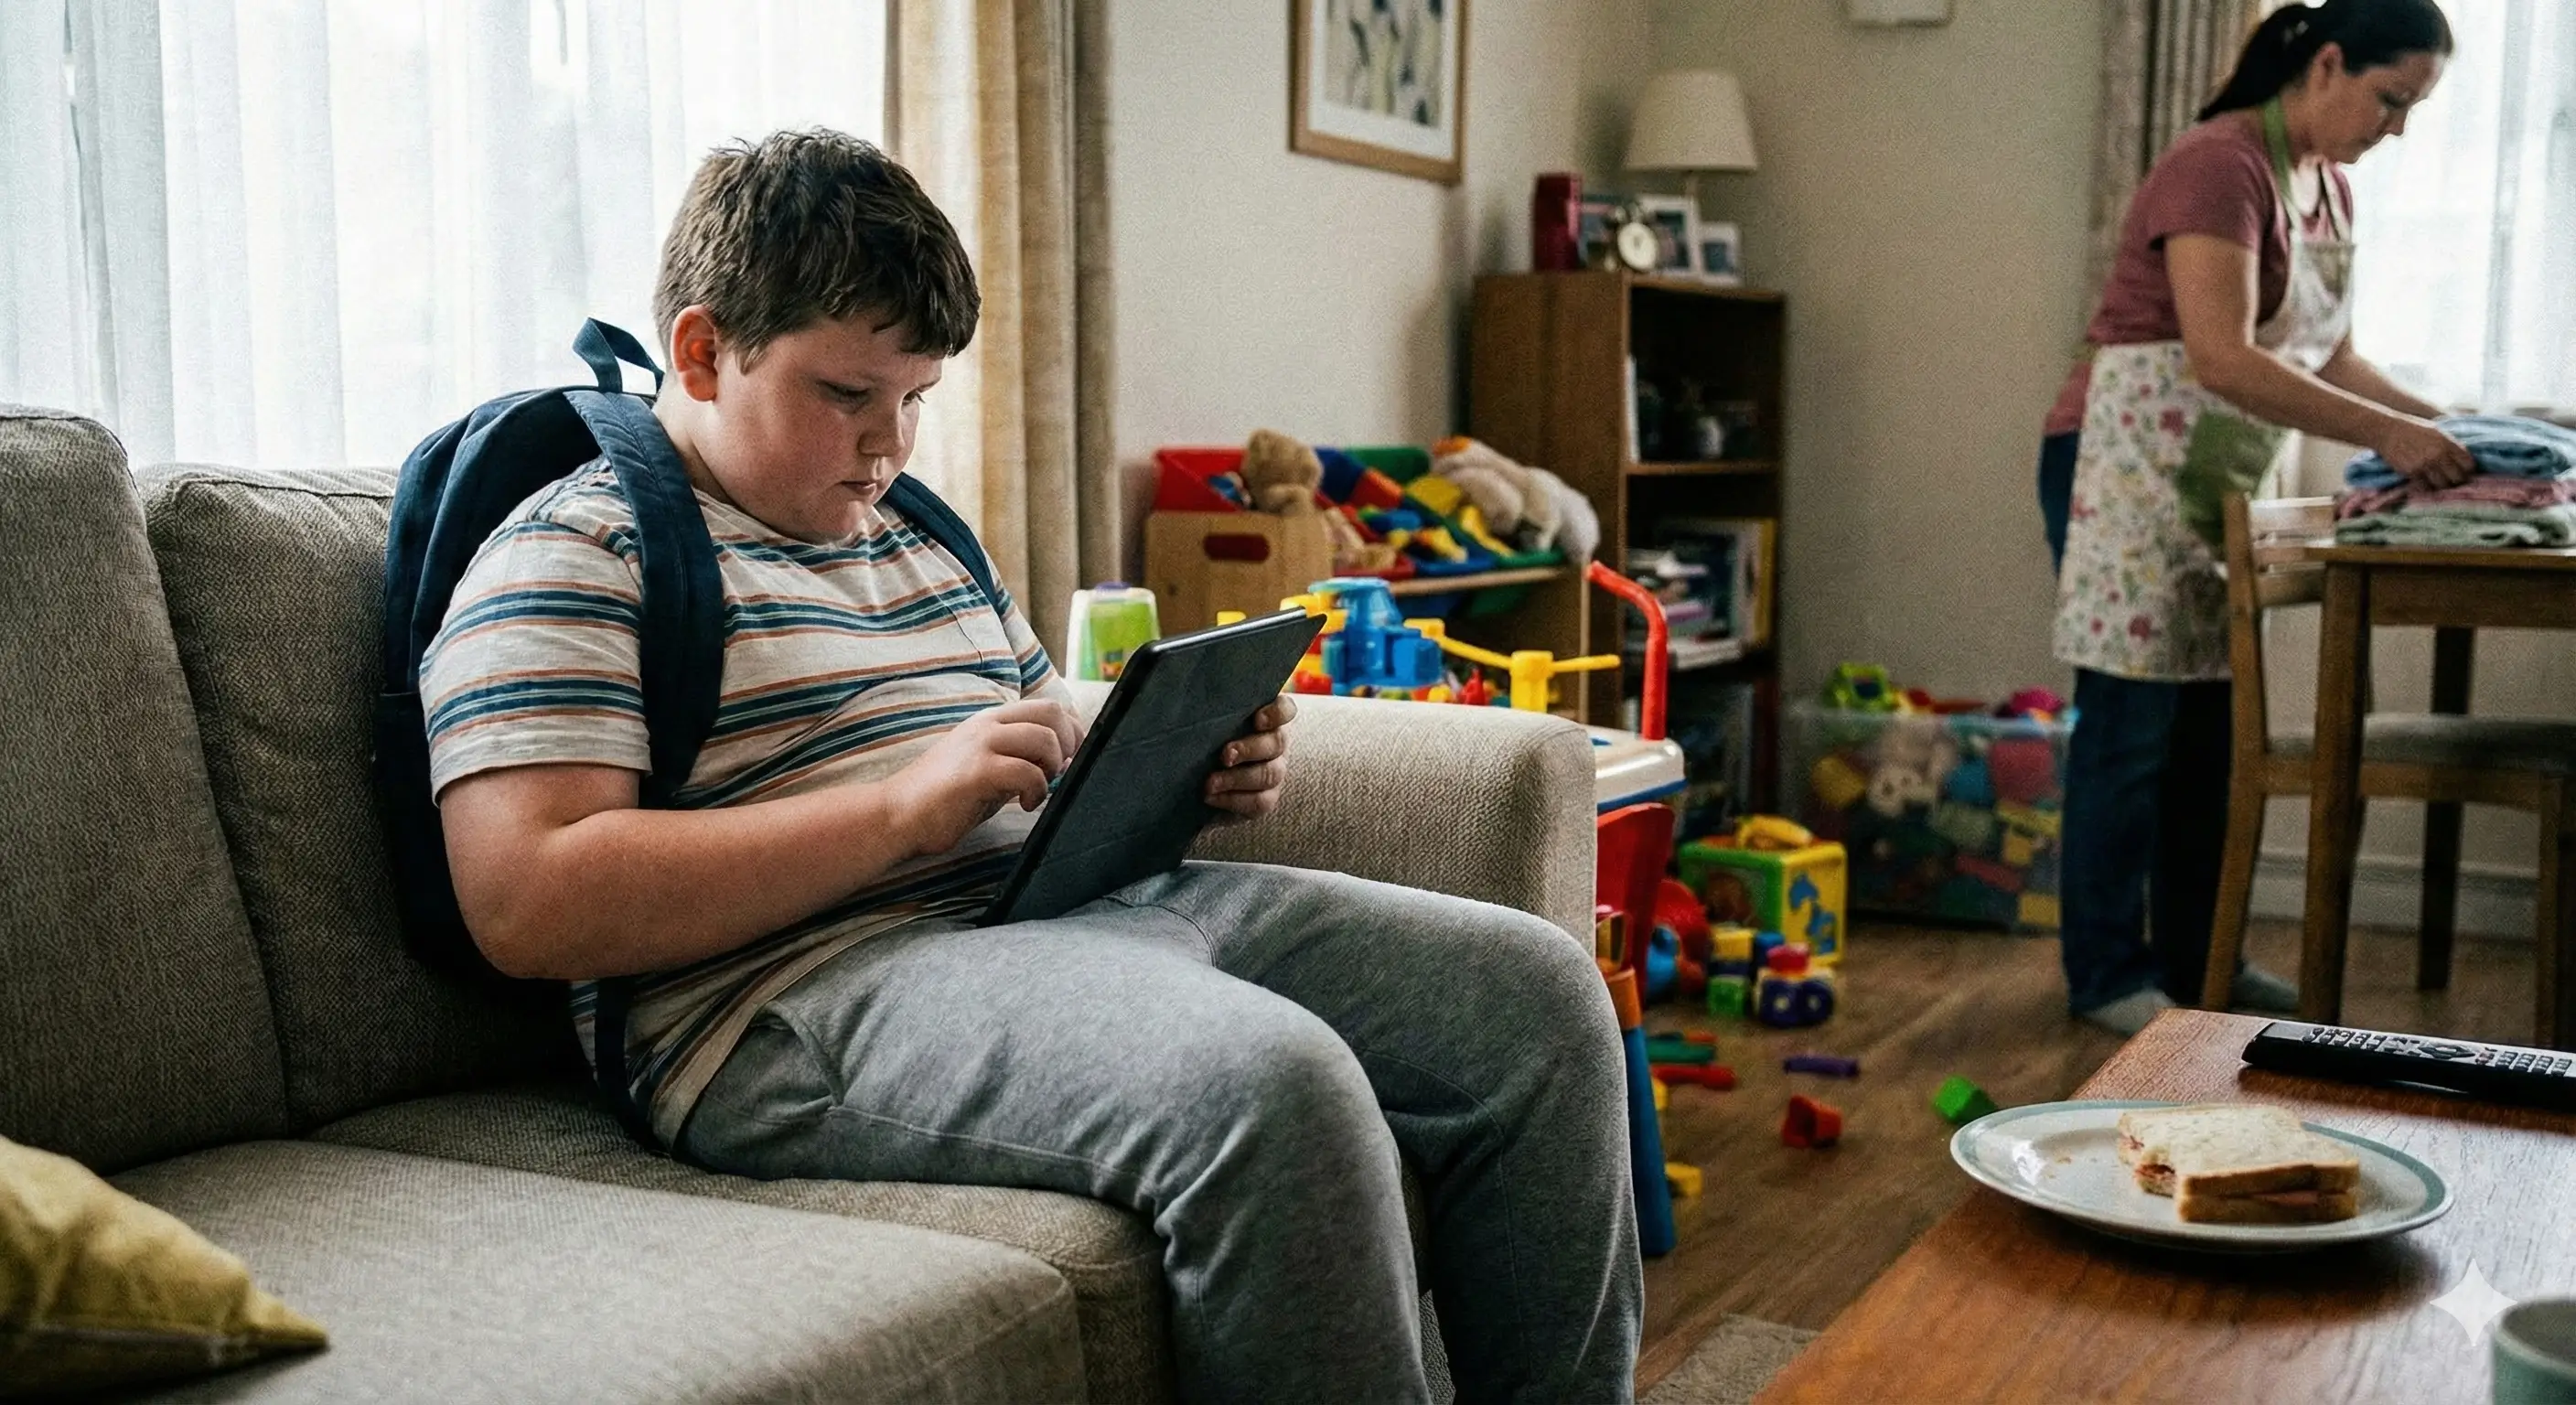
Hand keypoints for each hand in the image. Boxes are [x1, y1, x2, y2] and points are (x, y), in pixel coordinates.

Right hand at [893, 698, 1083, 856]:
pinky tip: (1025, 805)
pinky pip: (1028, 772)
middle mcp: (988, 725)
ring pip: (1045, 739)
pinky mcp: (977, 772)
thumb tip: (1063, 762)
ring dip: (1053, 769)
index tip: (1070, 759)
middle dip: (1070, 744)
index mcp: (991, 720)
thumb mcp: (987, 766)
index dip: (1072, 731)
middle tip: (1059, 774)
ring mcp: (981, 745)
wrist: (898, 814)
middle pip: (1054, 713)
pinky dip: (1037, 791)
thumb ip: (1019, 757)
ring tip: (1037, 791)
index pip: (1049, 707)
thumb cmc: (945, 797)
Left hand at [1204, 696, 1294, 823]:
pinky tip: (1210, 797)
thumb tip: (1191, 705)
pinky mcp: (1266, 797)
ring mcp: (1275, 771)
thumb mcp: (1209, 721)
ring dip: (1237, 779)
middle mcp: (1276, 743)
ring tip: (1210, 783)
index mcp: (1267, 718)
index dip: (1276, 714)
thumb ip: (1212, 713)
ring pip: (1270, 774)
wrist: (1199, 775)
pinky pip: (1260, 802)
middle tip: (1224, 755)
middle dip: (1249, 749)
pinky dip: (1233, 800)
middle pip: (1277, 743)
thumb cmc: (1205, 736)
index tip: (1257, 720)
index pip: (1284, 710)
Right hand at [2377, 417, 2474, 488]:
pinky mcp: (2411, 472)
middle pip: (2457, 477)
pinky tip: (2424, 484)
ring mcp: (2424, 464)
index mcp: (2447, 442)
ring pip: (2442, 485)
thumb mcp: (2436, 431)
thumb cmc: (2413, 429)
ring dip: (2441, 486)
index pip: (2468, 464)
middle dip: (2456, 481)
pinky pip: (2424, 487)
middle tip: (2452, 481)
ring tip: (2438, 483)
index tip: (2464, 472)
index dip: (2468, 471)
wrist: (2387, 430)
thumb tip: (2463, 460)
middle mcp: (2438, 454)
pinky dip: (2426, 487)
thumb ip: (2450, 445)